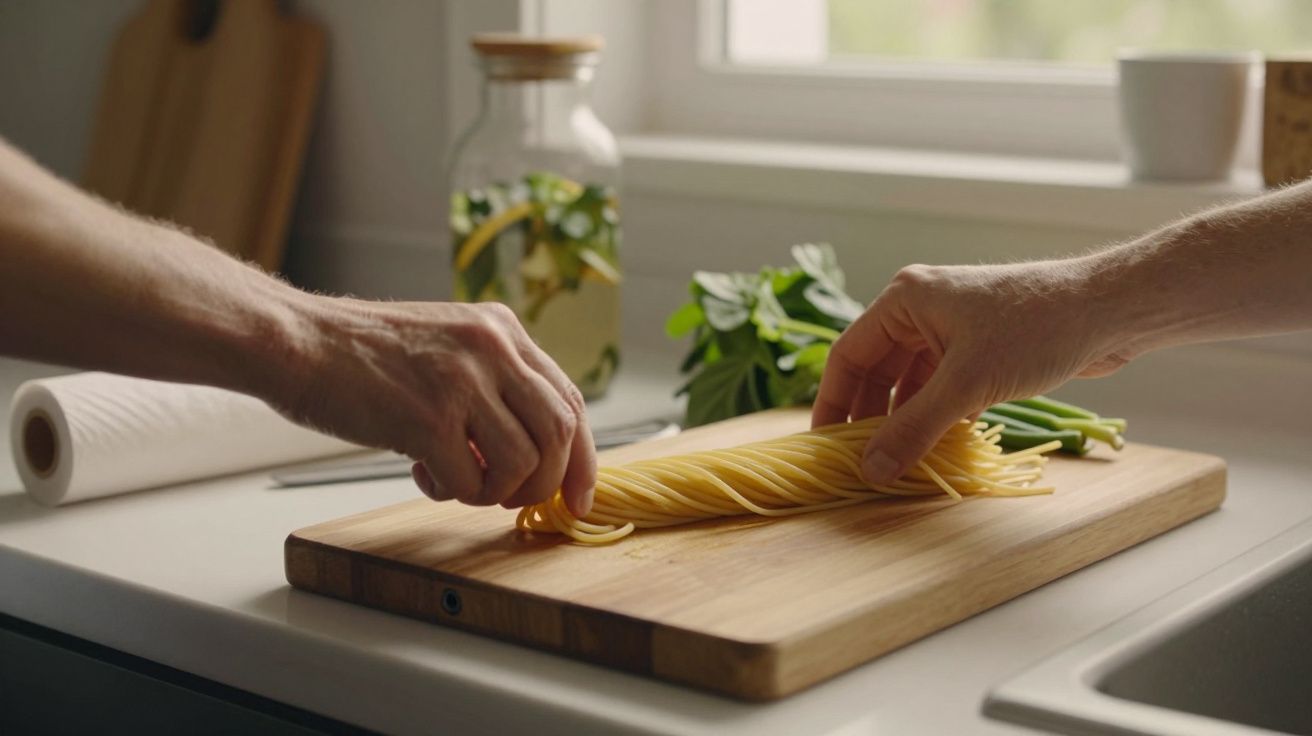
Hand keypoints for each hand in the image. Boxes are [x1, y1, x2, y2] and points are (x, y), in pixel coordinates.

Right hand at [271, 298, 596, 516]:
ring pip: (523, 464)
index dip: (582, 457)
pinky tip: (423, 473)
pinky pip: (469, 483)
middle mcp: (492, 348)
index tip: (579, 497)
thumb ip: (495, 382)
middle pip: (560, 433)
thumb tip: (538, 451)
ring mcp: (461, 381)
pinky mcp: (428, 417)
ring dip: (495, 492)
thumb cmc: (364, 355)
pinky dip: (452, 494)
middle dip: (546, 483)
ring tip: (458, 480)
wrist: (297, 342)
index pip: (570, 400)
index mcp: (502, 329)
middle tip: (513, 500)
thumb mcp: (448, 344)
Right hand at [812, 260, 1131, 484]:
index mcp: (905, 300)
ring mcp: (952, 328)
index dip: (833, 402)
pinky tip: (937, 448)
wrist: (1111, 310)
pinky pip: (941, 387)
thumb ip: (915, 429)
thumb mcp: (967, 385)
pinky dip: (936, 416)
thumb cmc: (1036, 329)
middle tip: (861, 463)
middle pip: (877, 371)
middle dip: (870, 417)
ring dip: (905, 421)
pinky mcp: (981, 348)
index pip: (849, 355)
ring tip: (898, 463)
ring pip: (911, 383)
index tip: (824, 446)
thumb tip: (870, 471)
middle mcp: (921, 310)